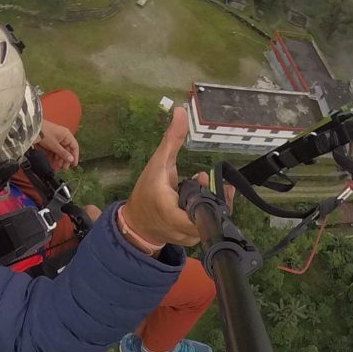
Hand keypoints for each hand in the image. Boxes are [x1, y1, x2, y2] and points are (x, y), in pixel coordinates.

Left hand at [34, 119, 78, 170]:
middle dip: (65, 159)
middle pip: (67, 150)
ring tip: (57, 166)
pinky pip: (53, 150)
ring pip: (60, 151)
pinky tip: (52, 162)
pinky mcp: (50, 141)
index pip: (74, 147)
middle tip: (64, 168)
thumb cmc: (44, 132)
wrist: (32, 128)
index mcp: (67, 135)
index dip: (75, 156)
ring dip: (58, 159)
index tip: (73, 165)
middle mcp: (62, 137)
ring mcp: (56, 139)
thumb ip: (63, 153)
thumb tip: (71, 159)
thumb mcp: (54, 145)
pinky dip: (53, 156)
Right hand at [117, 108, 203, 251]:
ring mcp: (188, 238)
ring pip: (211, 223)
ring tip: (203, 184)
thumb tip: (181, 111)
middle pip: (210, 217)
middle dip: (215, 197)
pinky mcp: (191, 240)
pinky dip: (208, 212)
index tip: (208, 180)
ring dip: (213, 203)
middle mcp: (182, 229)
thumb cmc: (147, 192)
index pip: (198, 214)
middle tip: (207, 177)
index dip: (211, 201)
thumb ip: (171, 140)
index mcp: (171, 212)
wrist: (137, 222)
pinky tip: (205, 196)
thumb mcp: (157, 163)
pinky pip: (206, 227)